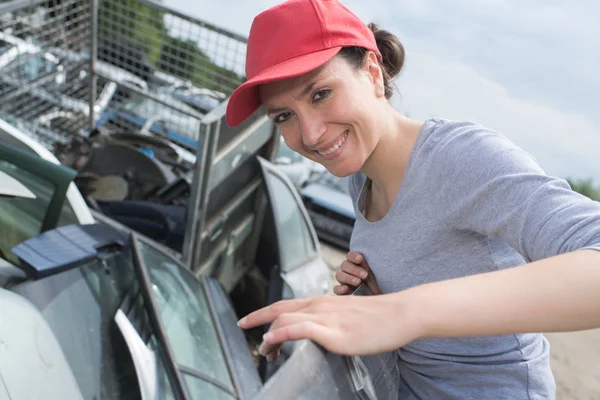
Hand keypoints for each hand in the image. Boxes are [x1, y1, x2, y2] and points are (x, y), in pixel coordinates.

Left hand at [237, 294, 419, 361]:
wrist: (400, 313)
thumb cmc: (379, 317)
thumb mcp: (349, 316)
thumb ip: (331, 322)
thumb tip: (322, 334)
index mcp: (322, 302)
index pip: (286, 305)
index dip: (264, 312)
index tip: (249, 321)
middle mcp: (319, 306)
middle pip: (279, 310)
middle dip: (257, 320)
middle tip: (246, 332)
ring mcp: (325, 318)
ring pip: (284, 320)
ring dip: (268, 336)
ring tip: (263, 352)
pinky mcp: (333, 332)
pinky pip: (299, 330)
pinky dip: (280, 335)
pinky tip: (271, 342)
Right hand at [334, 251, 380, 295]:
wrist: (379, 301)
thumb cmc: (380, 287)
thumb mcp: (379, 276)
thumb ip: (374, 267)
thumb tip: (374, 256)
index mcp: (357, 264)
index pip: (350, 256)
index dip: (353, 256)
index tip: (361, 259)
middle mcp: (349, 272)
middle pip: (344, 265)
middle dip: (354, 269)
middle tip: (365, 275)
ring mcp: (344, 282)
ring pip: (339, 275)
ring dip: (348, 278)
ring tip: (358, 282)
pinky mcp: (342, 293)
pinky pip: (336, 289)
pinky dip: (340, 288)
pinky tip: (346, 289)